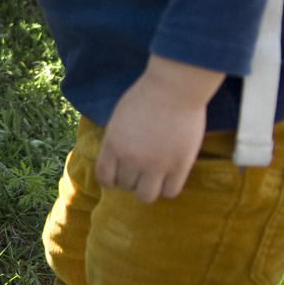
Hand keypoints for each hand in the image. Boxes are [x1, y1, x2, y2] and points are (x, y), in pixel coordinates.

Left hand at [95, 54, 224, 203]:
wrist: (174, 88)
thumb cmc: (146, 96)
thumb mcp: (119, 118)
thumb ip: (115, 141)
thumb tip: (115, 159)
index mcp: (112, 145)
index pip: (104, 177)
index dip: (110, 180)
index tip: (117, 177)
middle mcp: (131, 159)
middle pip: (126, 186)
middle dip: (131, 180)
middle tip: (140, 170)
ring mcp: (156, 165)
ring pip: (146, 196)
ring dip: (148, 188)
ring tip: (154, 177)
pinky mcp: (179, 166)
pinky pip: (170, 192)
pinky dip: (168, 187)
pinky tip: (170, 176)